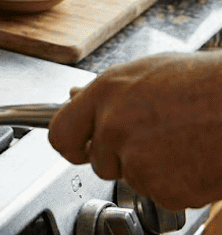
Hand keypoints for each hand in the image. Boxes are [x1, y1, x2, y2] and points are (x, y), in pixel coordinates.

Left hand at [48, 51, 221, 210]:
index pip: (60, 133)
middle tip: (157, 138)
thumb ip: (108, 93)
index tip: (81, 148)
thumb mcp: (146, 72)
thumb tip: (76, 99)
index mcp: (105, 94)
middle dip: (122, 156)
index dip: (73, 144)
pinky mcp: (163, 187)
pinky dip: (177, 184)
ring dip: (153, 169)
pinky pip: (160, 194)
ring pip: (132, 179)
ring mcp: (137, 159)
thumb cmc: (206, 83)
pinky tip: (194, 158)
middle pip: (100, 162)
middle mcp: (114, 126)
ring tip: (182, 141)